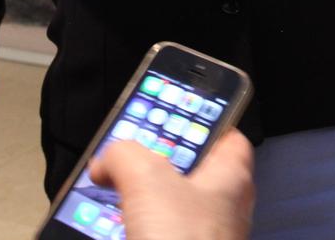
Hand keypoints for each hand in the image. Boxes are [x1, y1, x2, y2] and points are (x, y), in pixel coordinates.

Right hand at [88, 131, 253, 239]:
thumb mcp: (147, 177)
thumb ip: (126, 154)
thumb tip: (110, 158)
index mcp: (231, 178)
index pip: (227, 135)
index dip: (200, 119)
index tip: (173, 108)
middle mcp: (223, 210)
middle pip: (189, 173)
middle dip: (153, 164)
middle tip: (125, 155)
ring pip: (167, 210)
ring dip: (135, 203)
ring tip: (103, 194)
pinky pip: (155, 237)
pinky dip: (132, 231)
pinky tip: (108, 229)